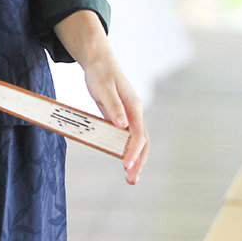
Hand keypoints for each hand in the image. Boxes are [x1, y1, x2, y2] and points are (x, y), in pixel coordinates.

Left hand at [54, 10, 148, 184]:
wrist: (98, 60)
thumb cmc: (100, 72)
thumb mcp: (103, 88)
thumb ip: (113, 106)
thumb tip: (122, 125)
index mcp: (133, 106)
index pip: (138, 134)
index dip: (133, 152)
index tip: (126, 166)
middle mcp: (135, 112)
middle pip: (143, 142)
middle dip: (139, 162)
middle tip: (131, 180)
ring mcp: (130, 115)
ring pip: (138, 142)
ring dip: (136, 160)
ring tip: (131, 178)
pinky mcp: (122, 117)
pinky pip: (129, 138)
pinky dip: (129, 152)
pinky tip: (125, 162)